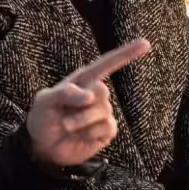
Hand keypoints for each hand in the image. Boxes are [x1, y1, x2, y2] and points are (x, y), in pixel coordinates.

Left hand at [26, 39, 150, 166]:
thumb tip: (89, 96)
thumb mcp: (44, 101)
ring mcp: (102, 112)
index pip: (106, 64)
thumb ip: (64, 93)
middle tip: (63, 117)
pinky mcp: (106, 130)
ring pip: (103, 111)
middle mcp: (95, 94)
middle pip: (102, 91)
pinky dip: (90, 133)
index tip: (146, 43)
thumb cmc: (43, 117)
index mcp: (82, 80)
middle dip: (81, 107)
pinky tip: (81, 136)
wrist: (44, 146)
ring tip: (67, 126)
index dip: (126, 54)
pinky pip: (108, 127)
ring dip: (81, 121)